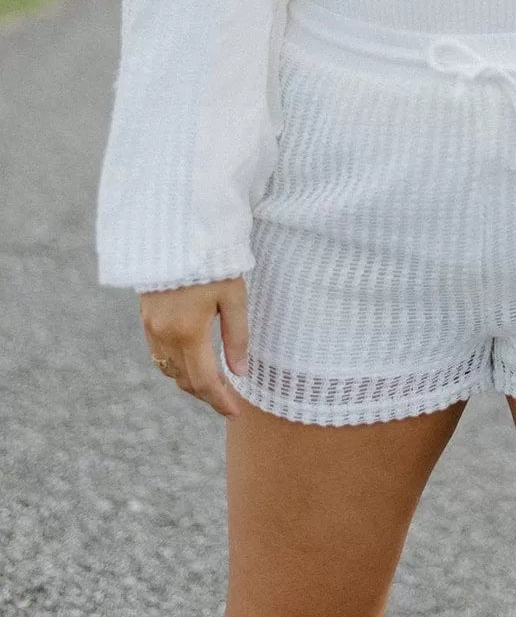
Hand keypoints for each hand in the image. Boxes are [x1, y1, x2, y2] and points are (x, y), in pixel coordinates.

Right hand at [140, 275, 248, 418]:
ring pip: (169, 370)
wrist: (175, 232)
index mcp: (189, 332)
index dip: (221, 401)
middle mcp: (165, 335)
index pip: (206, 381)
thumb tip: (240, 372)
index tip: (235, 412)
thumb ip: (237, 336)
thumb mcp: (234, 295)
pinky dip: (175, 365)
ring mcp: (151, 327)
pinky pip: (159, 354)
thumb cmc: (212, 261)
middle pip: (185, 380)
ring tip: (213, 382)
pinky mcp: (145, 317)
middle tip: (228, 400)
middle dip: (207, 395)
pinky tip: (191, 361)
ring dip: (190, 381)